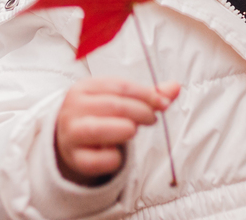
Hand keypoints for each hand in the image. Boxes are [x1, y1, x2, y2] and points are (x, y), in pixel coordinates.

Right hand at [54, 77, 179, 184]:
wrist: (69, 139)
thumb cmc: (99, 115)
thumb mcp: (117, 99)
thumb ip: (146, 95)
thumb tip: (176, 87)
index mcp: (84, 87)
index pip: (120, 86)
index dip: (146, 94)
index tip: (164, 103)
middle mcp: (73, 108)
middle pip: (113, 106)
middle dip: (140, 112)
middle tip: (152, 119)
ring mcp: (70, 133)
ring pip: (99, 129)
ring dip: (125, 130)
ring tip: (133, 131)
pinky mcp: (74, 158)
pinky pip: (96, 160)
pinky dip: (113, 158)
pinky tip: (118, 153)